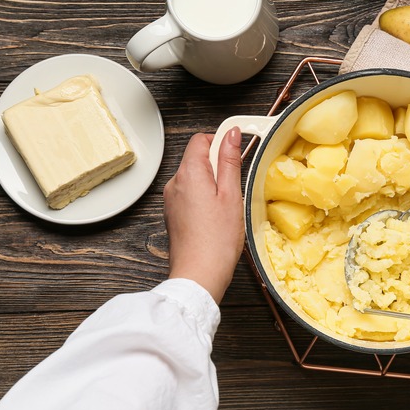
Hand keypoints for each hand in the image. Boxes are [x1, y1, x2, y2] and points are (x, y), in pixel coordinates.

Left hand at [163, 128, 244, 302]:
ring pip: (195, 177)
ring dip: (212, 182)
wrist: (198, 275)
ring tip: (227, 205)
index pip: (200, 139)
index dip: (220, 141)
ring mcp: (172, 200)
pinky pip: (190, 194)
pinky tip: (217, 215)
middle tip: (236, 185)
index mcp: (189, 174)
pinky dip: (204, 197)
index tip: (237, 150)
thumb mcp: (232, 195)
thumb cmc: (217, 240)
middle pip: (197, 158)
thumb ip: (230, 161)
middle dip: (218, 165)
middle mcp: (175, 183)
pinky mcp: (173, 214)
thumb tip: (231, 135)